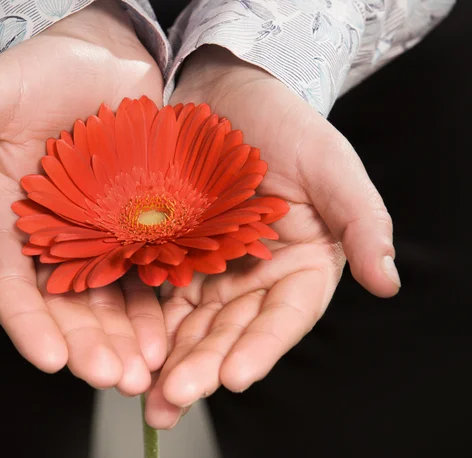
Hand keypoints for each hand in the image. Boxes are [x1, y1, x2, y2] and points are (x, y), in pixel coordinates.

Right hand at [0, 1, 165, 393]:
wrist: (107, 57)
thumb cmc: (44, 70)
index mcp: (9, 217)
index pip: (10, 282)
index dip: (27, 323)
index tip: (50, 359)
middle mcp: (52, 236)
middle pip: (64, 303)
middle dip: (87, 344)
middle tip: (114, 376)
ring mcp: (97, 234)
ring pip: (107, 299)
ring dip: (125, 337)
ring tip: (146, 367)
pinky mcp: (136, 225)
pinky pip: (143, 273)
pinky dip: (153, 304)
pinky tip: (170, 331)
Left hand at [145, 47, 400, 427]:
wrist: (225, 93)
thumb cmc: (285, 124)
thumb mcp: (331, 164)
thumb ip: (362, 220)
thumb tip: (388, 281)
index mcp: (303, 264)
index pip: (285, 316)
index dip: (261, 348)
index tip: (234, 375)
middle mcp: (258, 275)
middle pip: (233, 330)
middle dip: (205, 365)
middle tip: (175, 397)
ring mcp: (215, 269)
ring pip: (195, 323)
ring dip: (171, 359)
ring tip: (147, 394)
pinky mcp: (176, 256)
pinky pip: (162, 296)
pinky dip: (149, 324)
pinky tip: (130, 348)